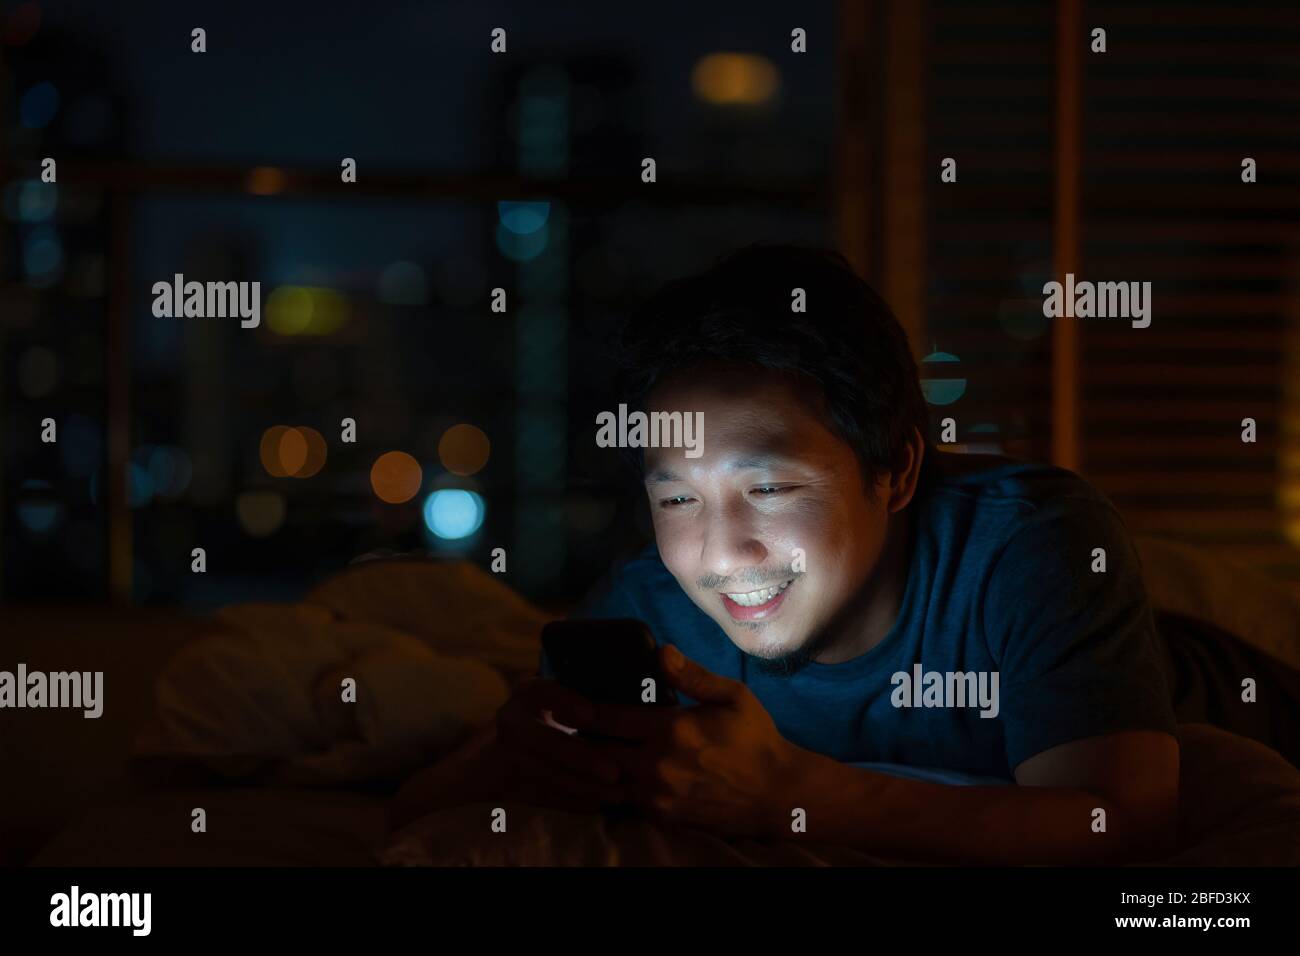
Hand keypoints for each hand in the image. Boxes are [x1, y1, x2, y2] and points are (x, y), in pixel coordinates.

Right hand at [493, 677, 627, 812]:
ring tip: (617, 794)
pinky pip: (541, 796)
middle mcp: (511, 720)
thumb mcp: (565, 699)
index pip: (540, 691)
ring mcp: (503, 753)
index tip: (590, 714)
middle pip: (542, 739)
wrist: (507, 751)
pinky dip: (571, 801)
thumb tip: (643, 692)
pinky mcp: (505, 783)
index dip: (564, 702)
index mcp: (528, 693)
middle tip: (614, 772)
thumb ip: (594, 697)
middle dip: (580, 757)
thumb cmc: (556, 718)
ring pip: (544, 773)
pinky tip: (599, 804)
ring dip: (582, 786)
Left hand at [586, 645, 806, 838]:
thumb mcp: (732, 696)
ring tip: (592, 748)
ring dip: (596, 763)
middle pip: (597, 750)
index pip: (607, 717)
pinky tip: (614, 772)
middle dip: (583, 736)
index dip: (583, 709)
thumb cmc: (755, 739)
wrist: (777, 794)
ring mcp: (657, 795)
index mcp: (670, 729)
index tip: (569, 701)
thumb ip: (693, 675)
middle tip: (576, 725)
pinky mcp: (662, 815)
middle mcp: (656, 764)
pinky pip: (623, 800)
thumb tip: (661, 652)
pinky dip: (614, 785)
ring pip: (605, 779)